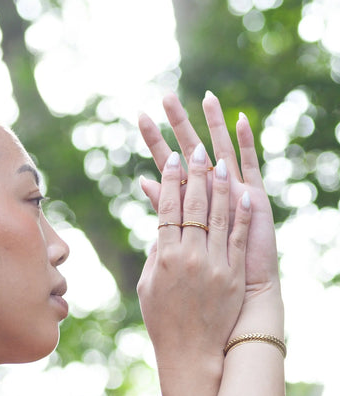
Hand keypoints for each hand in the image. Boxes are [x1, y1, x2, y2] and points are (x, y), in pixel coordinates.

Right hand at [137, 141, 250, 361]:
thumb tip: (161, 230)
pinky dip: (241, 214)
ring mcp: (214, 265)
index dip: (169, 182)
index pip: (166, 209)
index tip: (173, 160)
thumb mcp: (147, 286)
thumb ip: (155, 255)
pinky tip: (243, 194)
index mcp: (163, 258)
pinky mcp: (233, 274)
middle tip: (197, 149)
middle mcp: (189, 257)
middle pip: (192, 206)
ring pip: (219, 216)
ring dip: (220, 186)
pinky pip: (238, 237)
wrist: (191, 351)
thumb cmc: (163, 320)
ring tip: (221, 162)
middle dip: (195, 174)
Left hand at [139, 92, 279, 302]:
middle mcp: (211, 193)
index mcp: (189, 204)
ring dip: (212, 124)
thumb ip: (163, 210)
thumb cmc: (203, 278)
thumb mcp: (175, 243)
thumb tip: (143, 183)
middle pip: (191, 151)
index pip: (168, 166)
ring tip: (205, 95)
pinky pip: (251, 165)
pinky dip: (245, 143)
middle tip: (165, 96)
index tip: (141, 117)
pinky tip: (239, 119)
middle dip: (178, 125)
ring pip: (221, 151)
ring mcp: (233, 192)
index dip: (155, 143)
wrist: (237, 300)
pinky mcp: (254, 199)